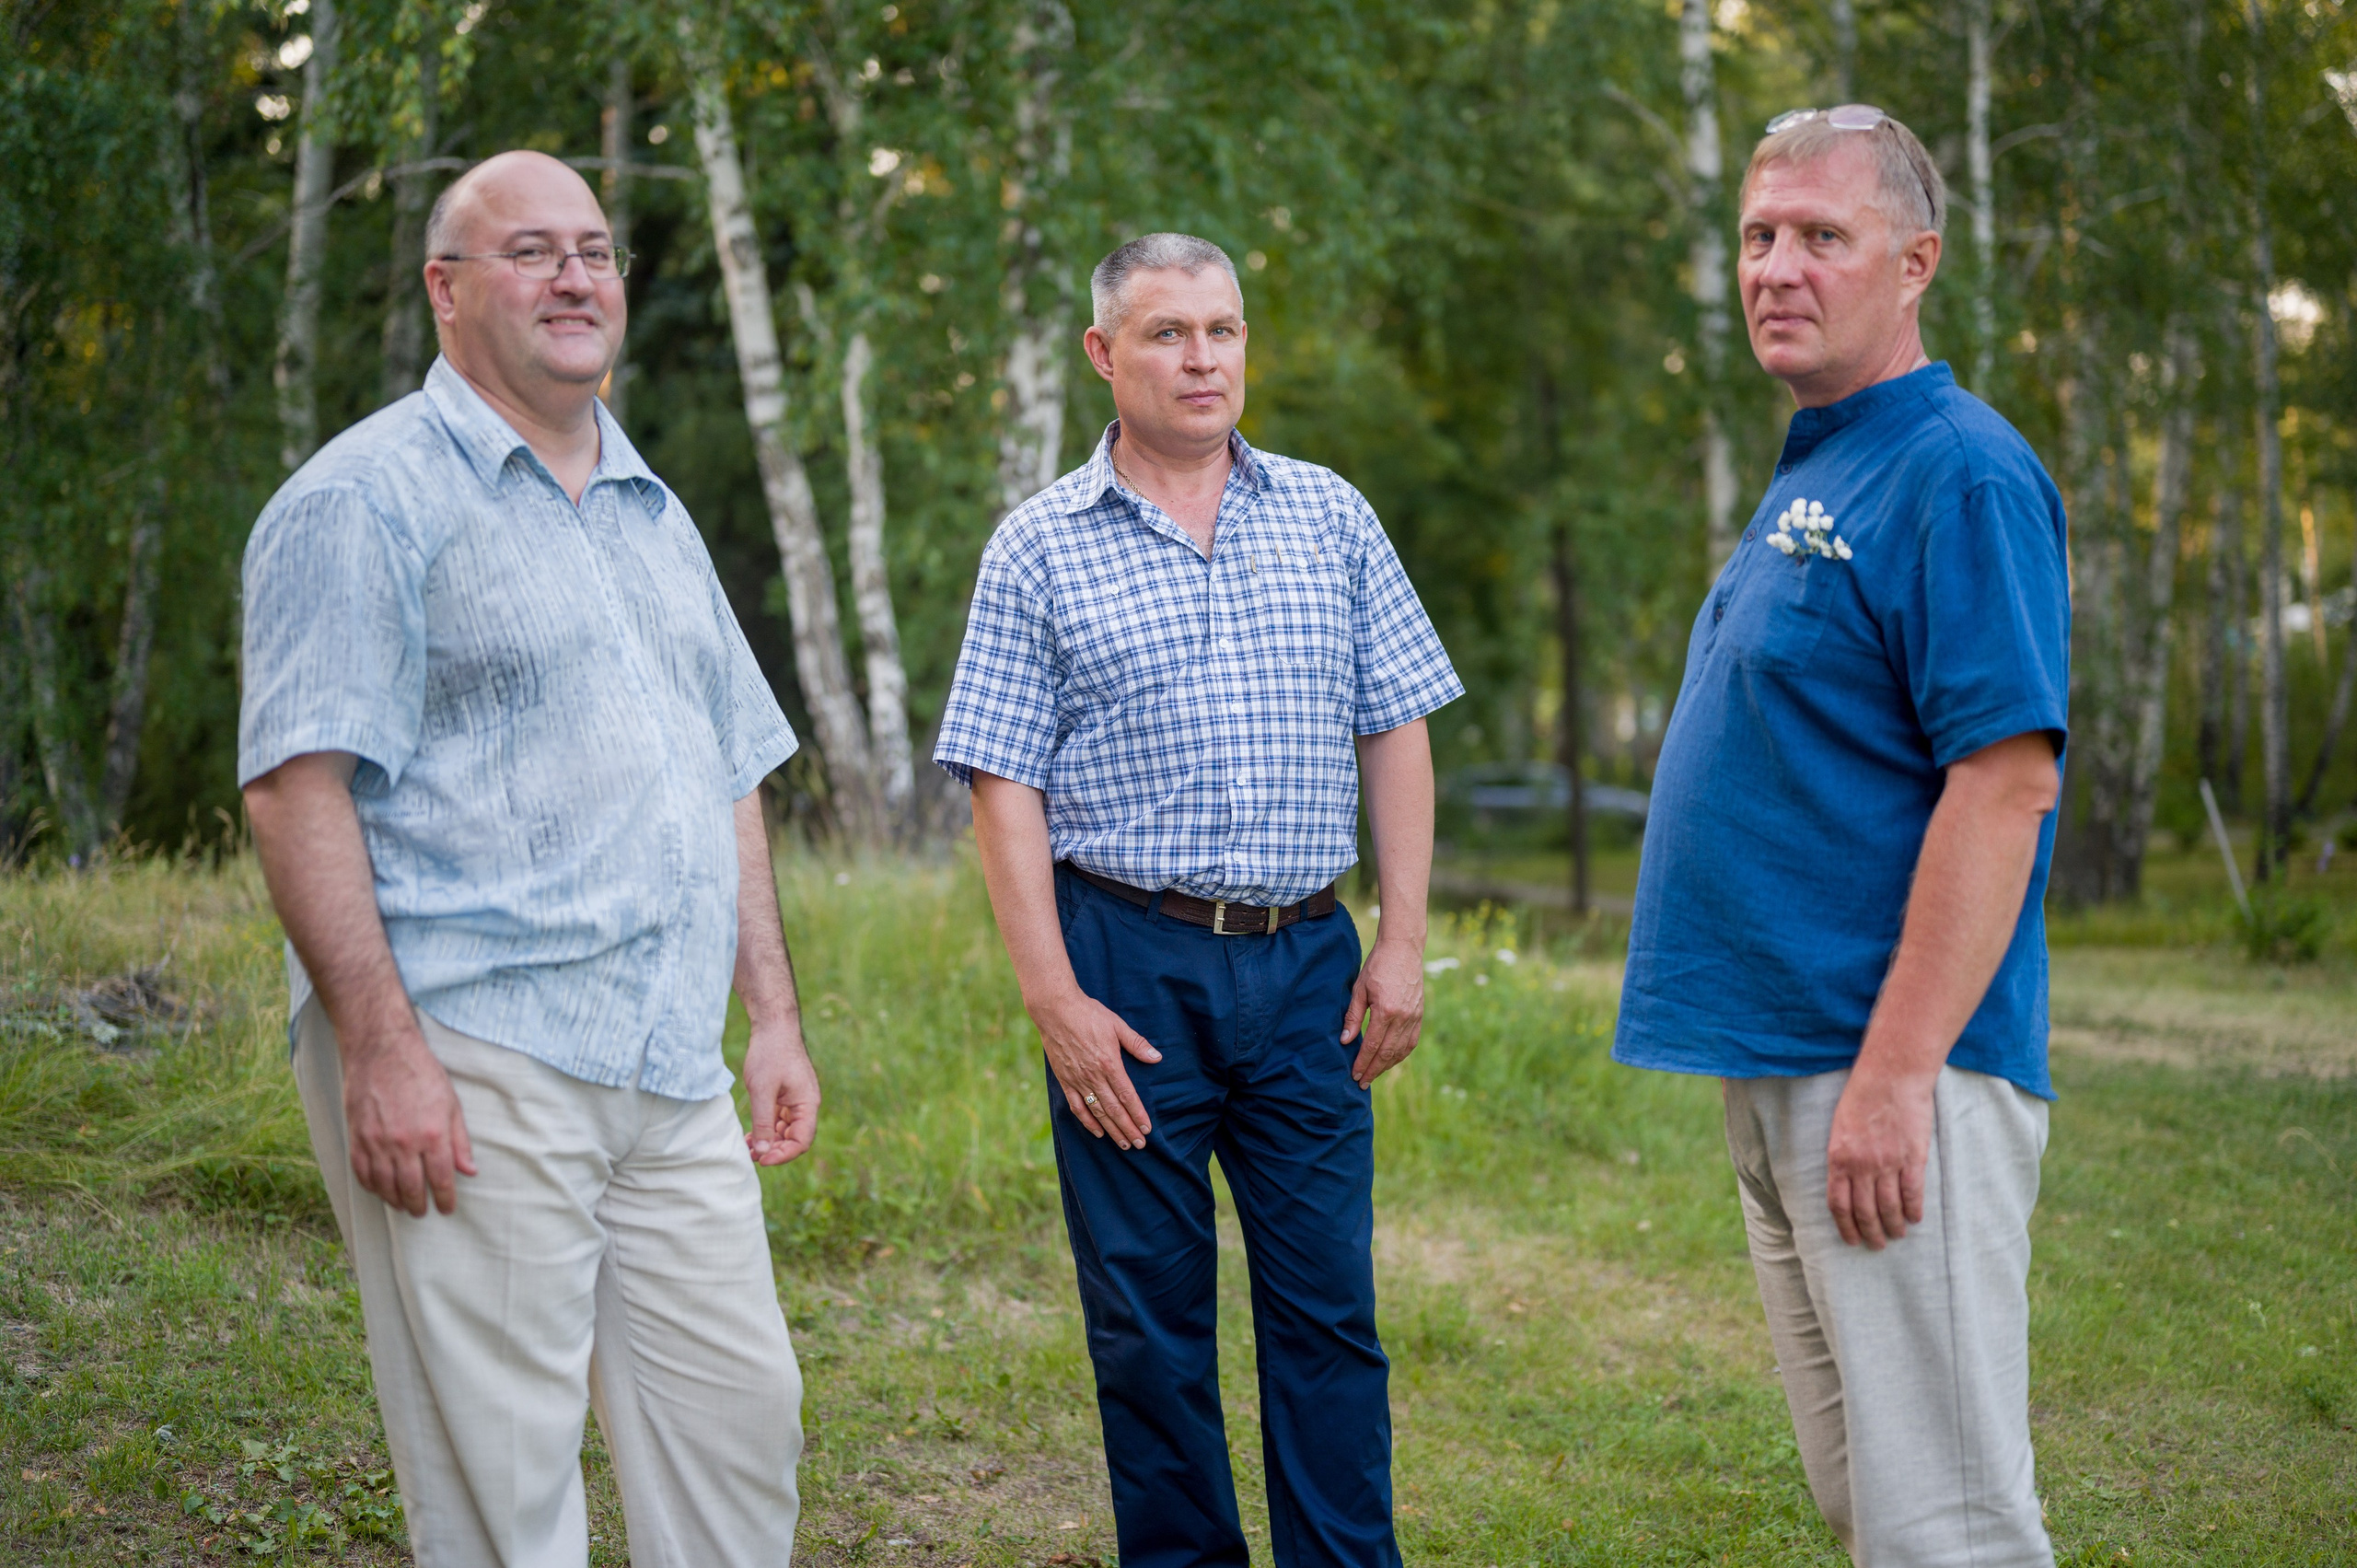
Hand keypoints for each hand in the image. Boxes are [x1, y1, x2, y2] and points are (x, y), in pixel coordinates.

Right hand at [342, 1027, 475, 1216]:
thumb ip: (459, 1141)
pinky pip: (362, 1173)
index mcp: (433, 1134)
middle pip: (411, 1188)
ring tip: (403, 1206)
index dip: (445, 1199)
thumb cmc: (421, 1073)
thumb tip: (468, 1171)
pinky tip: (380, 1190)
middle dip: (419, 1206)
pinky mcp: (356, 1137)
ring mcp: (377, 1142)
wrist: (382, 1051)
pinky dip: (372, 1187)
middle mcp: (404, 1143)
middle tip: (423, 1211)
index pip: (441, 1179)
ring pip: (385, 1186)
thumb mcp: (451, 1104)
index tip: (447, 1209)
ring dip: (395, 1201)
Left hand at [743, 1017, 820, 1165]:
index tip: (762, 1160)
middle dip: (774, 1150)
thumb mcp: (762, 1090)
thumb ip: (763, 1122)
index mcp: (808, 1104)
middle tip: (751, 1156)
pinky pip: (778, 1120)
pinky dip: (766, 1129)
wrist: (772, 1026)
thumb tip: (763, 1152)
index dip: (783, 1155)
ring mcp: (795, 1101)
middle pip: (795, 1138)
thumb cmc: (770, 1053)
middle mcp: (805, 1105)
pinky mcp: (785, 1096)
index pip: (802, 1141)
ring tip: (747, 1148)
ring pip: (785, 1131)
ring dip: (769, 1142)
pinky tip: (750, 1136)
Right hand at [1029, 985, 1161, 1149]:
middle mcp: (1093, 1076)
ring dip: (1111, 1130)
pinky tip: (1097, 1132)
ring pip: (1097, 1112)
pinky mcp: (1064, 1080)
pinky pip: (1076, 1106)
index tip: (1146, 1130)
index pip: (1127, 1096)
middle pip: (1114, 1110)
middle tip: (1139, 1145)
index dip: (1137, 1115)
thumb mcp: (1117, 1025)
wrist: (1055, 1010)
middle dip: (1127, 1129)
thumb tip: (1156, 1058)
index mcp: (1109, 1063)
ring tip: (1123, 1144)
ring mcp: (1077, 1080)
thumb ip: (1137, 1044)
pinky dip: (1087, 1121)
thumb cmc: (1089, 1014)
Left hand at [1341, 936, 1425, 1086]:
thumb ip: (1353, 1016)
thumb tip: (1345, 1041)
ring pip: (1401, 1050)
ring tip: (1374, 1074)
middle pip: (1388, 1052)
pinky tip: (1392, 1060)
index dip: (1363, 1062)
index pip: (1373, 1045)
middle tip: (1362, 1083)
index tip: (1355, 1075)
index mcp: (1386, 1011)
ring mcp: (1414, 1016)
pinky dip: (1401, 1054)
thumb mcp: (1359, 989)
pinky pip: (1412, 1041)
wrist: (1403, 949)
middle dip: (1374, 1070)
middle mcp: (1403, 1017)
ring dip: (1388, 1065)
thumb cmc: (1377, 966)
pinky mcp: (1419, 1014)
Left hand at [1824, 1067, 1936, 1247]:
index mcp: (1839, 1158)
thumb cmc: (1861, 1097)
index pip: (1839, 1205)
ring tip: (1897, 1235)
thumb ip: (1843, 1156)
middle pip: (1865, 1211)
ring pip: (1890, 1207)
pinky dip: (1914, 1210)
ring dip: (1894, 1226)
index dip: (1846, 1227)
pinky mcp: (1913, 1157)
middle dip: (1871, 1233)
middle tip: (1877, 1244)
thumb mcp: (1839, 1127)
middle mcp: (1862, 1166)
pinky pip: (1913, 1193)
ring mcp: (1888, 1163)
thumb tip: (1847, 1183)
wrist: (1890, 1076)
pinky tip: (1915, 1218)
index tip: (1852, 1240)